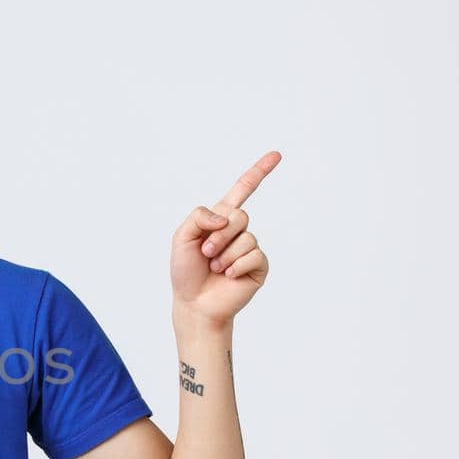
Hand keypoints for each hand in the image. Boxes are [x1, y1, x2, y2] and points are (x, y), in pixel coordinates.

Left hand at [170, 151, 276, 323]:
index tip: (276, 155)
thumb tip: (226, 217)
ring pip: (246, 237)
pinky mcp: (259, 266)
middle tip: (206, 253)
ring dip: (225, 254)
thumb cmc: (186, 271)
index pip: (243, 190)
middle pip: (240, 215)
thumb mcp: (181, 237)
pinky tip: (228, 276)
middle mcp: (238, 231)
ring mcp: (250, 248)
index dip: (259, 172)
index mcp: (220, 219)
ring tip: (215, 268)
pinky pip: (254, 255)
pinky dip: (236, 266)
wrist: (194, 303)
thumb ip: (199, 217)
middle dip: (219, 235)